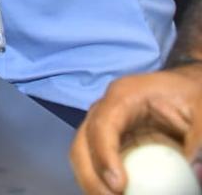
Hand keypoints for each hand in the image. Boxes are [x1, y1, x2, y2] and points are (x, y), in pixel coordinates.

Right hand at [71, 66, 201, 193]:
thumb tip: (196, 172)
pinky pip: (98, 163)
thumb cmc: (192, 94)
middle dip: (90, 176)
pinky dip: (101, 182)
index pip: (102, 124)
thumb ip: (199, 140)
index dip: (104, 155)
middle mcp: (106, 110)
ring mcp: (105, 126)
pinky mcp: (112, 142)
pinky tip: (115, 194)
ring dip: (92, 182)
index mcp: (124, 96)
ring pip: (83, 155)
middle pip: (82, 142)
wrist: (188, 88)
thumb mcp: (201, 110)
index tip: (118, 185)